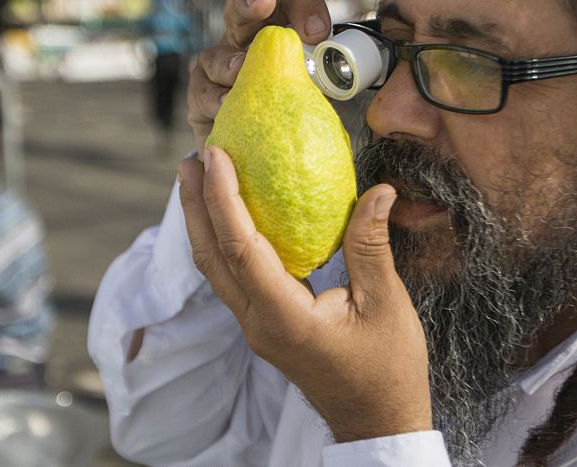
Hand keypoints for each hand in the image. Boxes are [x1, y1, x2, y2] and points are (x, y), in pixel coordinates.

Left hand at [177, 147, 432, 442]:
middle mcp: (257, 323)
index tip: (215, 156)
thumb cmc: (387, 369)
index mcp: (283, 317)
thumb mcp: (387, 304)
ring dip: (203, 222)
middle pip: (212, 257)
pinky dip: (223, 240)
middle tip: (190, 159)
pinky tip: (232, 215)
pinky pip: (231, 276)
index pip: (241, 248)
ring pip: (215, 269)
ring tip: (198, 179)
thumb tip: (379, 191)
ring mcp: (255, 327)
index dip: (223, 198)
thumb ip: (372, 246)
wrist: (376, 421)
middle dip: (195, 205)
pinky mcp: (262, 326)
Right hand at [187, 0, 331, 154]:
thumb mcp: (314, 91)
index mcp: (280, 27)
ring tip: (240, 70)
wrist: (252, 147)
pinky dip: (216, 98)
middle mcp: (245, 37)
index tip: (319, 32)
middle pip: (244, 7)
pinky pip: (204, 91)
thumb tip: (368, 85)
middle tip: (263, 0)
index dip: (304, 5)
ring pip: (218, 53)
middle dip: (252, 0)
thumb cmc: (290, 111)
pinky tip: (226, 106)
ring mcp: (217, 63)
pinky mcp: (199, 93)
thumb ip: (329, 82)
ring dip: (230, 60)